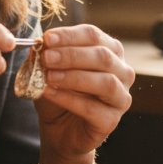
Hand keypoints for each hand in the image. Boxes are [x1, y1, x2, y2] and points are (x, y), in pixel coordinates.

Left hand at [34, 24, 134, 160]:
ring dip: (74, 77)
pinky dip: (69, 99)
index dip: (70, 35)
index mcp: (109, 51)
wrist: (59, 128)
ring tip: (49, 77)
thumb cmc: (59, 91)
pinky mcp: (111, 120)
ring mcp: (120, 97)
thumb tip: (41, 43)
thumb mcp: (49, 68)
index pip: (93, 35)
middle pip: (102, 56)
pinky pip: (93, 108)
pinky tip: (50, 93)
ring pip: (105, 82)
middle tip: (46, 57)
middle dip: (71, 55)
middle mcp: (121, 71)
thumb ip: (48, 55)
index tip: (47, 38)